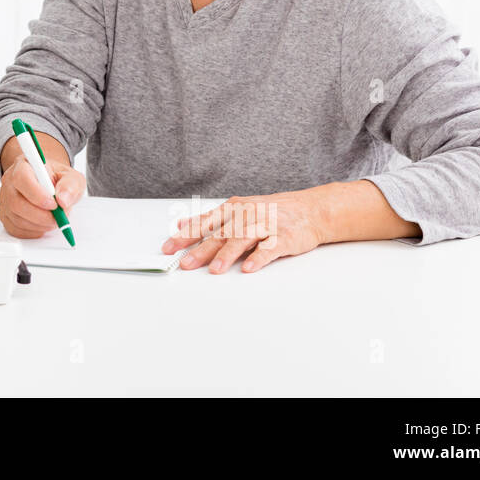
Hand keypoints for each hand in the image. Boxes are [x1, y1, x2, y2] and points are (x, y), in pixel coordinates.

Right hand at [0, 156, 85, 238]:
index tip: (54, 204)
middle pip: (16, 202)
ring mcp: (5, 199)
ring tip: (53, 219)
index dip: (37, 194)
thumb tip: (63, 200)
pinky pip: (16, 229)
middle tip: (57, 217)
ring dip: (39, 224)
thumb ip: (71, 185)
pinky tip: (43, 224)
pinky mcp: (6, 215)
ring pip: (17, 219)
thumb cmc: (57, 179)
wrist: (49, 184)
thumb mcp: (72, 177)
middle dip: (40, 215)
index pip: (22, 178)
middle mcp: (9, 181)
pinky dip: (33, 231)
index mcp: (24, 165)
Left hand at [161, 188, 329, 273]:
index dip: (185, 235)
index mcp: (233, 208)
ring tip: (214, 270)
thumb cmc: (271, 211)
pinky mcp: (285, 237)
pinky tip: (249, 267)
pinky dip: (259, 257)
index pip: (204, 223)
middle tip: (185, 263)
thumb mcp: (238, 209)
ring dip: (227, 255)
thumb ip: (210, 219)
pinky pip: (270, 248)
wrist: (311, 209)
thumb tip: (182, 224)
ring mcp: (266, 225)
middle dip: (201, 249)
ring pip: (243, 239)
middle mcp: (247, 215)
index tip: (168, 248)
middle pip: (221, 234)